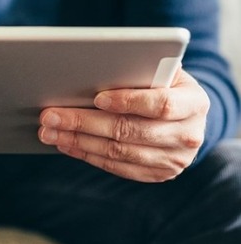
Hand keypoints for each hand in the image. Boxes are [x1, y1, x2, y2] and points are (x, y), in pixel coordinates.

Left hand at [38, 69, 208, 182]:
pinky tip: (66, 143)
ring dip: (78, 141)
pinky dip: (88, 155)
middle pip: (130, 131)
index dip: (129, 101)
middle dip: (84, 122)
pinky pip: (118, 167)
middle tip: (50, 115)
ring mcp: (175, 159)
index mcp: (194, 102)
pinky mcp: (159, 174)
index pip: (162, 104)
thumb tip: (90, 70)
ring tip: (50, 130)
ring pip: (119, 152)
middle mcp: (189, 135)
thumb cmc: (162, 82)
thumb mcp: (160, 70)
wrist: (184, 113)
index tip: (97, 97)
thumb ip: (137, 70)